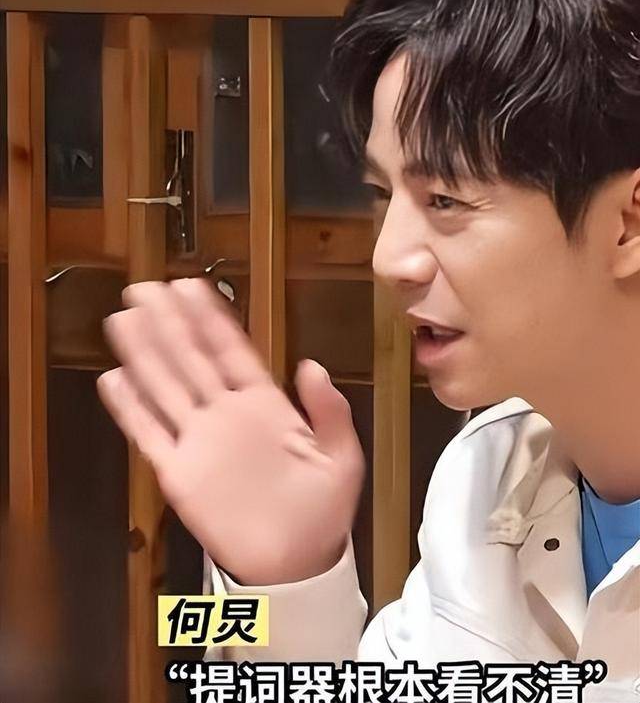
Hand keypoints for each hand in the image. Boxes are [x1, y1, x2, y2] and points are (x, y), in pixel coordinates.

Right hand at [97, 278, 365, 584]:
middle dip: (169, 323)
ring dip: (144, 354)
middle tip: (146, 288)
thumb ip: (328, 410)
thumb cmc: (322, 511)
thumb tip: (311, 365)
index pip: (231, 351)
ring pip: (166, 387)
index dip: (210, 318)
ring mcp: (200, 441)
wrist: (296, 565)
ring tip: (125, 319)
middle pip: (191, 359)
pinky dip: (130, 408)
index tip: (191, 287)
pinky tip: (114, 380)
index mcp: (264, 405)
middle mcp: (226, 415)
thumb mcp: (341, 457)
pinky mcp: (179, 473)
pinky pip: (150, 434)